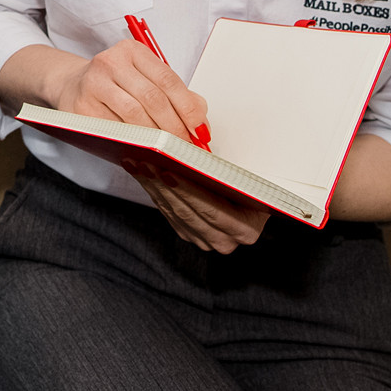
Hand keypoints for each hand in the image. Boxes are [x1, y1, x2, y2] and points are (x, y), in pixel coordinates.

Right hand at [45, 38, 209, 145]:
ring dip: (156, 138)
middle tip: (187, 147)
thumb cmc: (116, 84)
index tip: (200, 131)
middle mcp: (110, 62)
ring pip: (133, 115)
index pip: (168, 80)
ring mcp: (93, 83)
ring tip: (170, 151)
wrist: (73, 86)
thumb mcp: (145, 79)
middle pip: (152, 98)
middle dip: (175, 127)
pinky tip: (145, 150)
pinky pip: (114, 130)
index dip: (188, 108)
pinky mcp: (81, 107)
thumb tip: (200, 116)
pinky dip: (133, 143)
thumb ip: (175, 94)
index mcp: (132, 51)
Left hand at [121, 159, 269, 253]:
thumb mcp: (247, 174)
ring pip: (174, 212)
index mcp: (247, 228)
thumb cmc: (253, 181)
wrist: (253, 197)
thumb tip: (192, 149)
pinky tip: (141, 173)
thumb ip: (227, 172)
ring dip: (153, 186)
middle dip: (163, 185)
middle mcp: (226, 241)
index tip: (167, 171)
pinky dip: (154, 190)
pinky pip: (167, 212)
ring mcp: (206, 240)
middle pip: (188, 212)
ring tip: (137, 163)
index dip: (187, 191)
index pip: (212, 210)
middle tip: (145, 162)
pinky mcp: (189, 234)